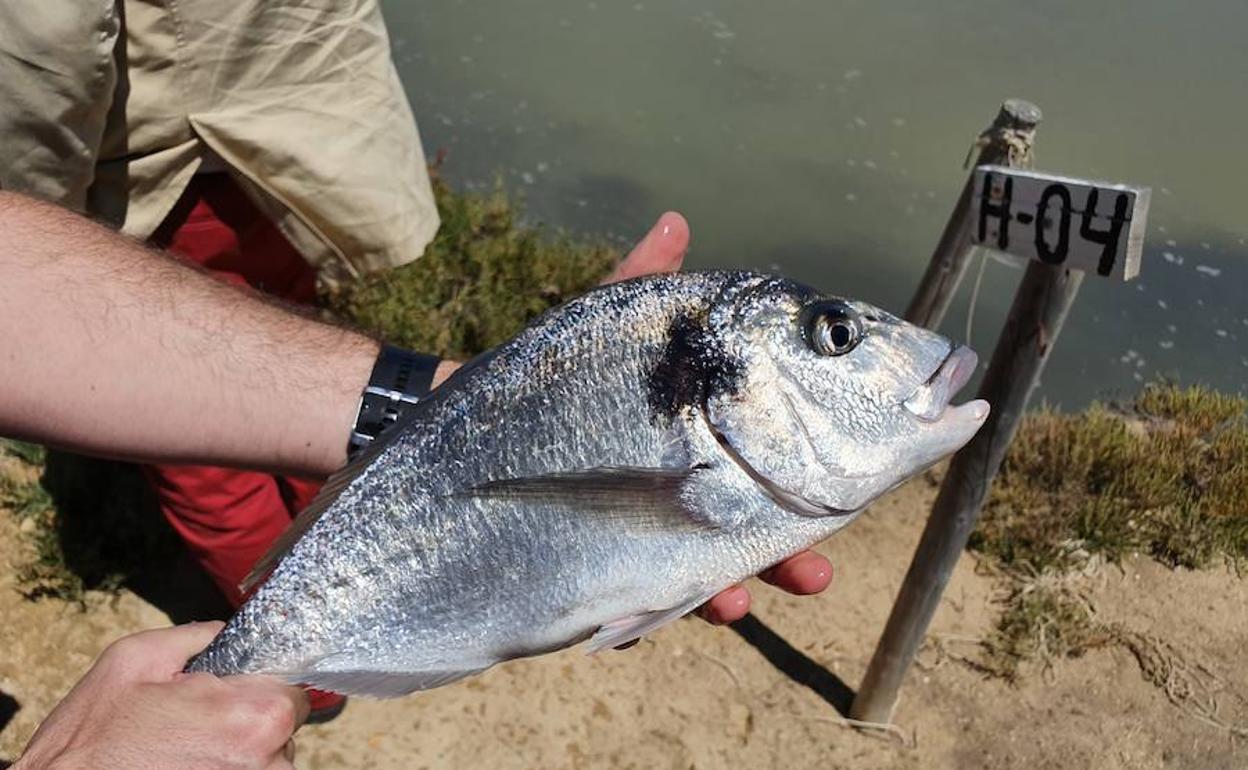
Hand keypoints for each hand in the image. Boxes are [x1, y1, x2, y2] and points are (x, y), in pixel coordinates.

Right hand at [14, 623, 308, 769]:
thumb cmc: (97, 733)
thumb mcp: (140, 658)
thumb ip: (200, 635)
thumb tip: (227, 630)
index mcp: (256, 716)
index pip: (296, 690)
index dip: (264, 684)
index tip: (236, 685)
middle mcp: (267, 759)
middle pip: (284, 726)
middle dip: (250, 715)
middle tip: (200, 715)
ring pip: (269, 757)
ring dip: (238, 746)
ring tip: (188, 743)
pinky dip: (225, 764)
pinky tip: (188, 760)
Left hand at [431, 212, 833, 623]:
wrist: (448, 463)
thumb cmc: (538, 391)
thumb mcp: (597, 334)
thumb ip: (641, 285)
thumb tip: (677, 219)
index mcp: (704, 433)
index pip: (779, 443)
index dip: (817, 456)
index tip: (842, 465)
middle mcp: (685, 487)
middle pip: (751, 518)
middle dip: (791, 545)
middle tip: (820, 575)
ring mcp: (646, 536)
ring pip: (708, 564)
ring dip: (746, 586)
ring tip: (758, 600)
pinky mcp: (605, 578)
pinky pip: (646, 599)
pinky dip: (676, 605)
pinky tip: (699, 607)